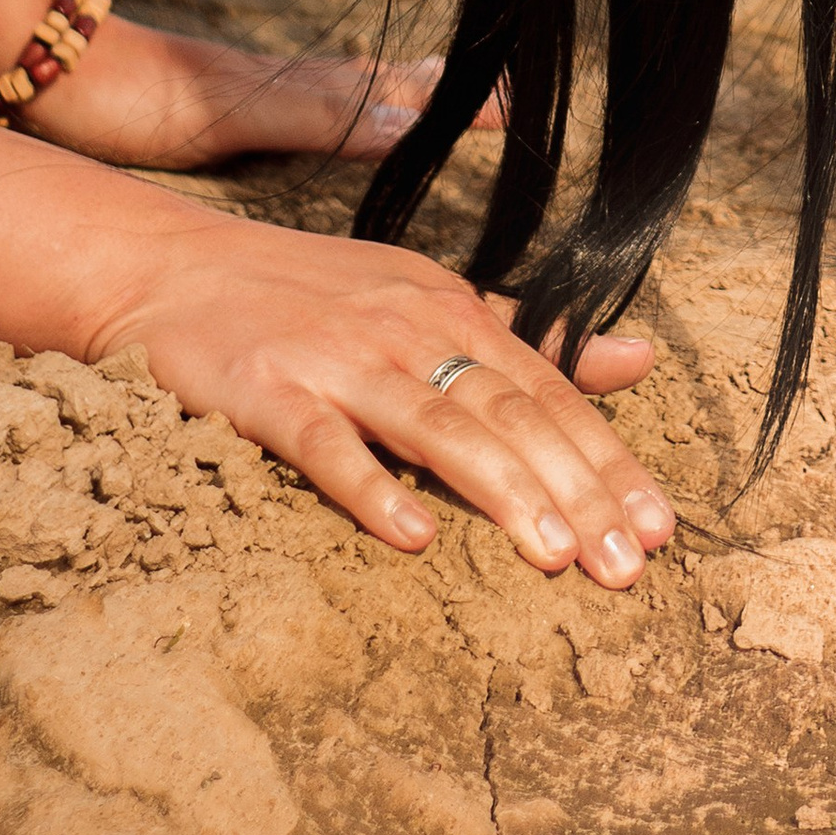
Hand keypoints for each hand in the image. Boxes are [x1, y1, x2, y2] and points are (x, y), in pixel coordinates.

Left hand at [10, 13, 489, 173]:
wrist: (41, 61)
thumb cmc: (129, 95)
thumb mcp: (230, 112)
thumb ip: (318, 115)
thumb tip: (411, 121)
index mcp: (298, 90)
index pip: (397, 93)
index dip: (454, 102)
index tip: (515, 104)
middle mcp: (286, 85)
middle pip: (382, 83)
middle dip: (443, 91)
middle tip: (505, 94)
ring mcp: (254, 90)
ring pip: (345, 88)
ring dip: (399, 92)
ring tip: (441, 86)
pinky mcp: (218, 100)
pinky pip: (306, 99)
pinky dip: (344, 100)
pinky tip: (336, 106)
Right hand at [79, 220, 674, 586]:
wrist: (175, 268)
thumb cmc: (314, 293)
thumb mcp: (430, 296)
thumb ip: (530, 335)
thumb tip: (640, 358)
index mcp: (452, 310)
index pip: (549, 393)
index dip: (607, 459)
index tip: (660, 528)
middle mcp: (407, 330)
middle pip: (510, 416)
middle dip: (576, 492)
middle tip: (628, 566)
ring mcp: (338, 360)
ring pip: (437, 427)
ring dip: (502, 492)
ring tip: (554, 558)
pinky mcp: (269, 392)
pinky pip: (326, 444)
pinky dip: (370, 487)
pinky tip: (412, 535)